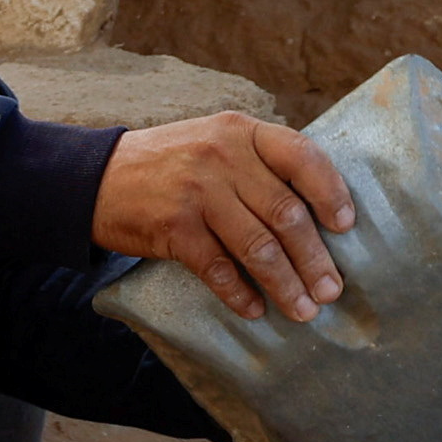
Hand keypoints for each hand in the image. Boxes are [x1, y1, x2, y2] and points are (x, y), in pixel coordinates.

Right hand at [95, 111, 354, 321]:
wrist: (95, 179)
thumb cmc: (168, 166)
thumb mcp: (214, 142)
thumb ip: (258, 164)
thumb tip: (315, 213)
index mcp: (241, 132)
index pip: (302, 157)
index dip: (331, 194)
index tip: (346, 228)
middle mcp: (223, 156)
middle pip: (286, 213)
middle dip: (314, 258)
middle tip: (331, 291)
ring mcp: (197, 191)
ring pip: (258, 246)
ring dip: (286, 284)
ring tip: (304, 309)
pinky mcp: (173, 227)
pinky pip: (218, 268)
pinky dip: (239, 293)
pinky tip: (255, 309)